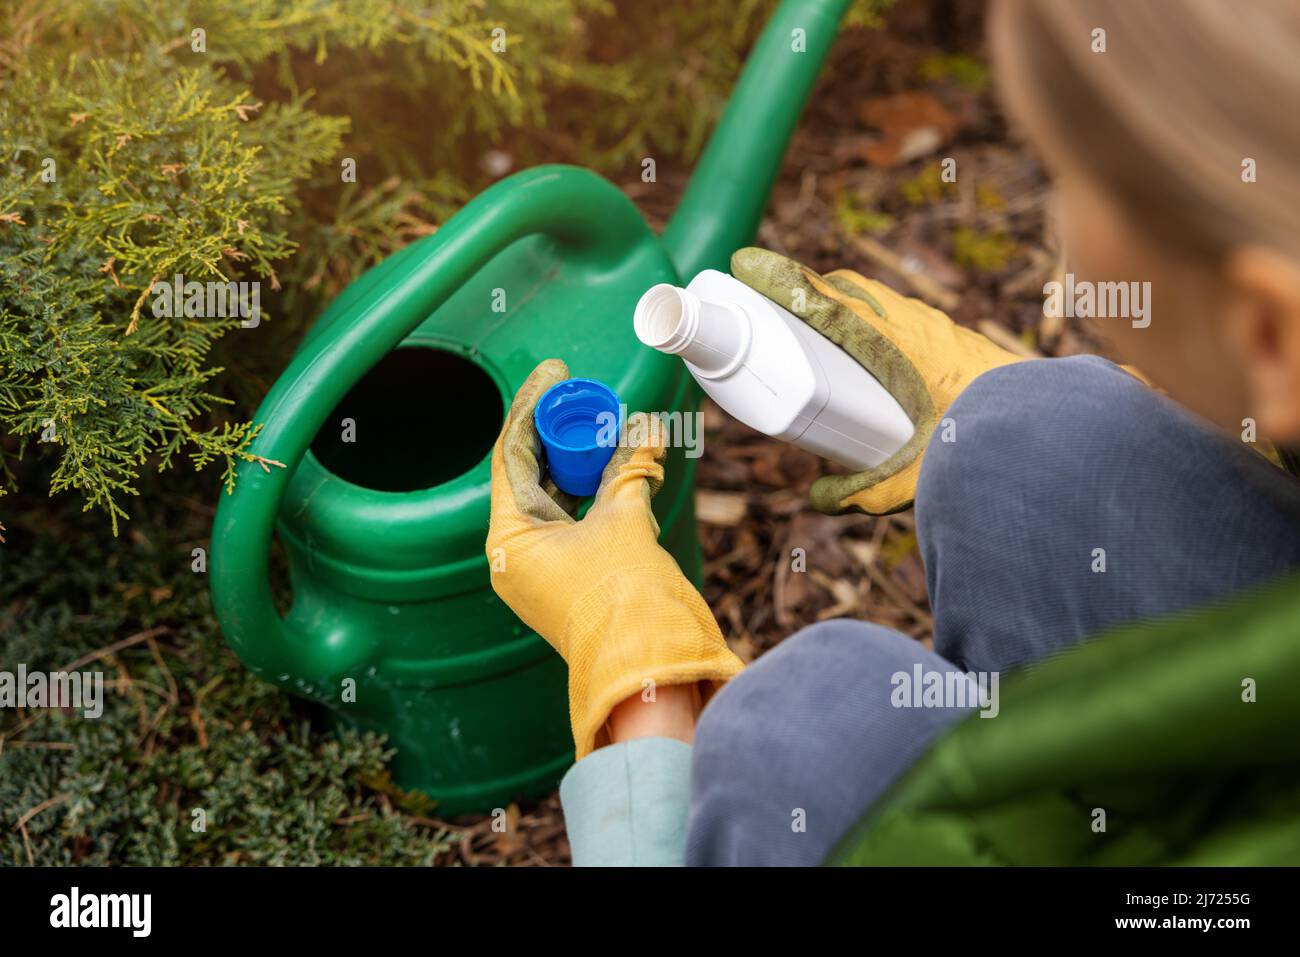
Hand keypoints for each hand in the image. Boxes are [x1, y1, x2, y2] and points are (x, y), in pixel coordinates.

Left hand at [486, 359, 742, 757]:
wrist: (650, 668)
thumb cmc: (626, 599)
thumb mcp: (626, 520)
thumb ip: (631, 468)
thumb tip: (646, 425)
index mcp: (510, 539)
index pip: (511, 455)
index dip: (533, 407)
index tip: (555, 373)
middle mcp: (516, 555)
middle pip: (531, 474)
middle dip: (560, 433)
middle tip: (585, 395)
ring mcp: (541, 569)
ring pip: (555, 497)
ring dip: (581, 461)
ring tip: (608, 424)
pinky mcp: (568, 579)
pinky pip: (574, 521)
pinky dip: (594, 491)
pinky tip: (617, 462)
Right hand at [731, 247, 1024, 514]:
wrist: (1050, 422)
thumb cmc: (983, 442)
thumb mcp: (913, 477)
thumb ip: (862, 491)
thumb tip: (818, 499)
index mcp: (890, 346)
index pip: (824, 301)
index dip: (782, 281)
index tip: (746, 265)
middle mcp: (910, 324)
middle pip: (846, 290)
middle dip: (806, 289)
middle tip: (770, 301)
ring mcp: (932, 325)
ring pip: (874, 298)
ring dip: (841, 302)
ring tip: (813, 326)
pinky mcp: (948, 334)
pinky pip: (897, 313)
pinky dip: (872, 318)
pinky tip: (868, 350)